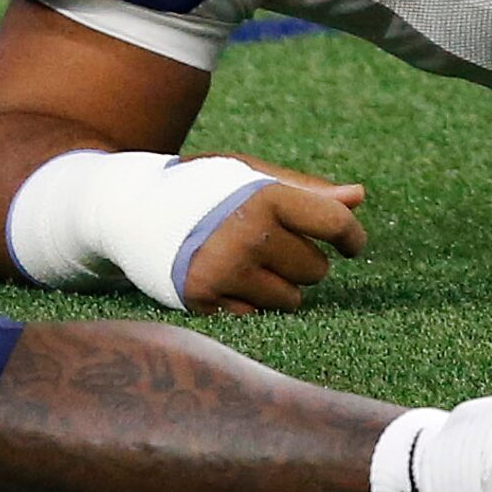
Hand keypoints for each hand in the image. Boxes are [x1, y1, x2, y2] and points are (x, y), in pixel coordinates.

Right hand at [181, 173, 366, 315]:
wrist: (133, 207)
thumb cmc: (205, 188)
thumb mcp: (253, 176)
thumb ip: (308, 191)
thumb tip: (359, 197)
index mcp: (266, 197)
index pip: (334, 225)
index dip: (352, 237)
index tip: (351, 245)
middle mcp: (247, 235)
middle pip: (316, 270)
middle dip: (302, 260)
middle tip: (270, 244)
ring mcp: (224, 270)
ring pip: (291, 300)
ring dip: (280, 286)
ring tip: (247, 261)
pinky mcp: (202, 299)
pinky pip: (256, 316)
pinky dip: (249, 303)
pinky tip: (226, 280)